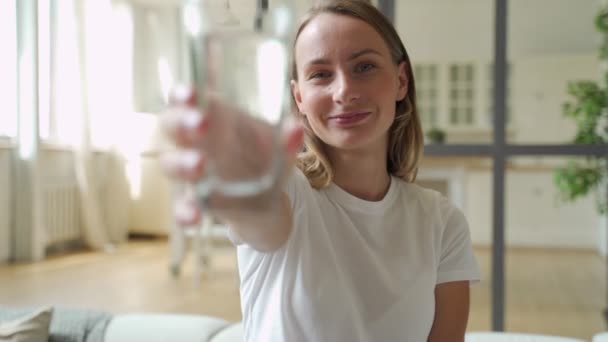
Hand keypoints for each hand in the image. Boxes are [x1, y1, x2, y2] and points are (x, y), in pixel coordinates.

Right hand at [161, 85, 303, 225]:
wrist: (267, 200)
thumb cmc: (263, 158)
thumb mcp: (278, 147)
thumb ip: (286, 138)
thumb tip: (296, 130)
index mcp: (210, 117)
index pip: (185, 99)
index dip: (183, 94)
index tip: (192, 93)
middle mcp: (191, 141)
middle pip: (171, 125)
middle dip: (182, 122)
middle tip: (201, 124)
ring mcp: (189, 173)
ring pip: (170, 164)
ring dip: (181, 163)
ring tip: (200, 165)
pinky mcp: (193, 201)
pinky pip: (179, 206)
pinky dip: (183, 211)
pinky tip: (193, 216)